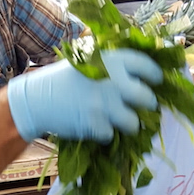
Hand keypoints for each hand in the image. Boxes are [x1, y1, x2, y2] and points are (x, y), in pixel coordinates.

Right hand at [7, 49, 162, 143]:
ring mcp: (106, 103)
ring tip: (119, 122)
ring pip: (134, 122)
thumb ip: (114, 66)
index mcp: (113, 60)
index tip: (156, 82)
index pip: (147, 66)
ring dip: (129, 125)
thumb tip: (142, 78)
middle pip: (147, 98)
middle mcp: (114, 80)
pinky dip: (106, 134)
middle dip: (148, 105)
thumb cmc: (63, 80)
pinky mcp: (97, 124)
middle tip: (144, 108)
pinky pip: (112, 134)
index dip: (155, 76)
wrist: (37, 99)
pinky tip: (95, 126)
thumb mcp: (89, 60)